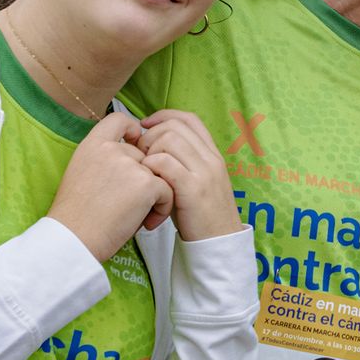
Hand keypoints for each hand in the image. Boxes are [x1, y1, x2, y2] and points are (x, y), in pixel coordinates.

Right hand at [48, 113, 174, 262]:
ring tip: (138, 216)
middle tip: (132, 205)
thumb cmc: (77, 217)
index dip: (133, 130)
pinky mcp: (145, 183)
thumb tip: (135, 152)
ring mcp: (129, 164)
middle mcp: (110, 149)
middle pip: (145, 154)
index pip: (119, 120)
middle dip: (146, 178)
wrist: (73, 240)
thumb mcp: (81, 172)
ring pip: (159, 173)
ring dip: (156, 194)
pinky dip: (163, 208)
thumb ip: (104, 159)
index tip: (137, 145)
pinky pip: (168, 190)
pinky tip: (146, 223)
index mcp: (92, 145)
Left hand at [138, 110, 241, 241]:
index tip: (145, 125)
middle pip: (175, 126)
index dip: (163, 116)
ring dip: (149, 151)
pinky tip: (148, 181)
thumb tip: (151, 145)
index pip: (189, 119)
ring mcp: (204, 172)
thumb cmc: (200, 215)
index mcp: (213, 154)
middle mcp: (211, 158)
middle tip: (141, 154)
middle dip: (150, 135)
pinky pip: (165, 163)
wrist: (219, 244)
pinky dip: (150, 167)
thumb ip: (182, 162)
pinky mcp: (193, 189)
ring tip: (144, 170)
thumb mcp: (196, 182)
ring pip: (169, 140)